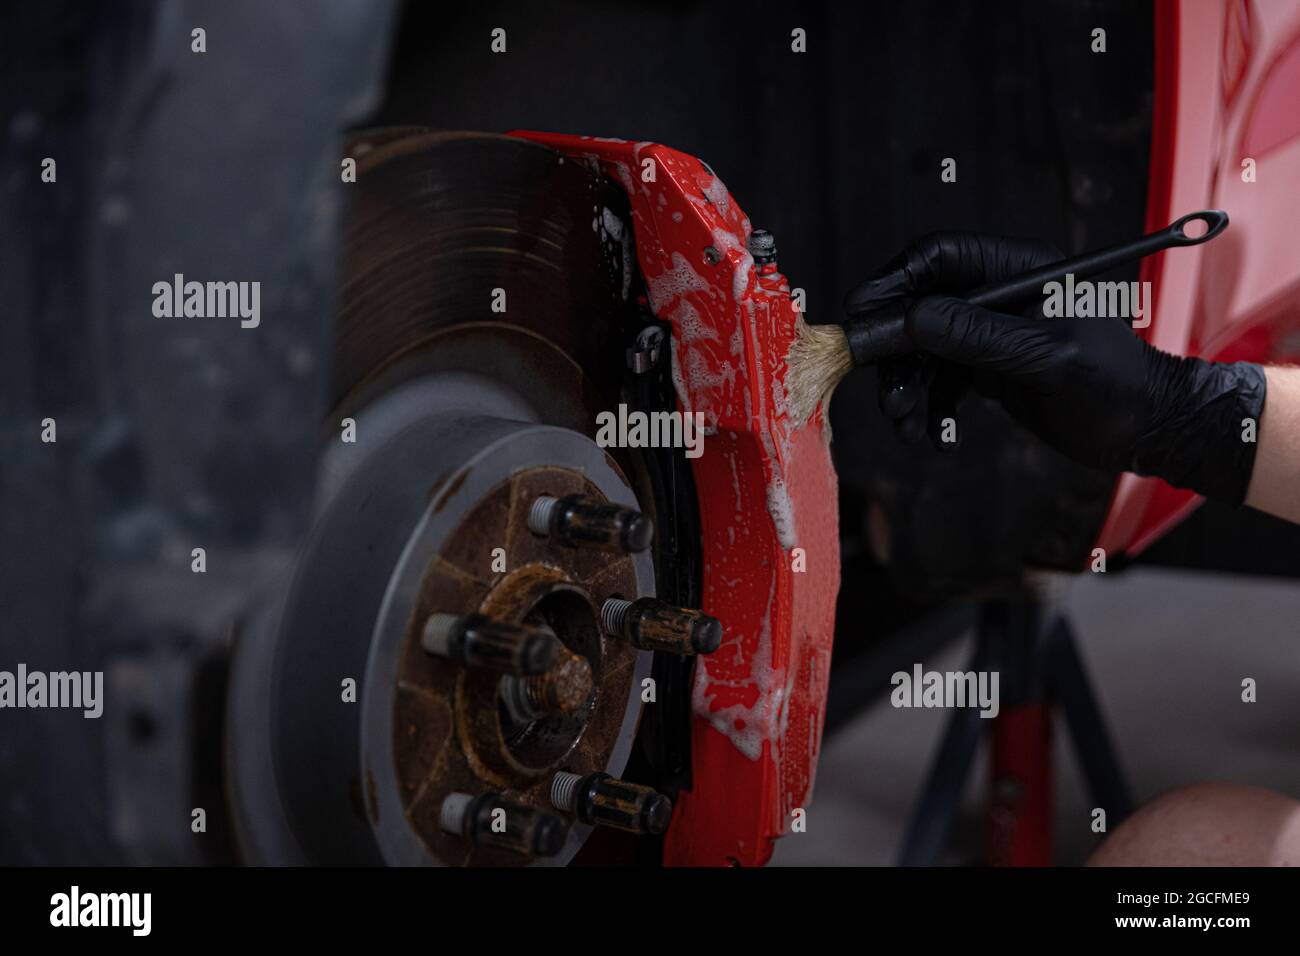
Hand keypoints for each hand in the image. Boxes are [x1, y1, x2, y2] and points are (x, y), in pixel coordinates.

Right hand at [844, 232, 1265, 503]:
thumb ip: (980, 337)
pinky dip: (930, 408)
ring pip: (923, 350)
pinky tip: (936, 436)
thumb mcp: (1047, 359)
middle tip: (887, 395)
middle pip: (920, 307)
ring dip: (908, 389)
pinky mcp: (987, 366)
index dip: (895, 280)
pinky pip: (940, 380)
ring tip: (908, 426)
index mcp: (1020, 269)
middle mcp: (999, 294)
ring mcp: (990, 332)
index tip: (862, 310)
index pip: (940, 256)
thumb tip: (914, 318)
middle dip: (897, 353)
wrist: (1146, 430)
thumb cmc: (1114, 385)